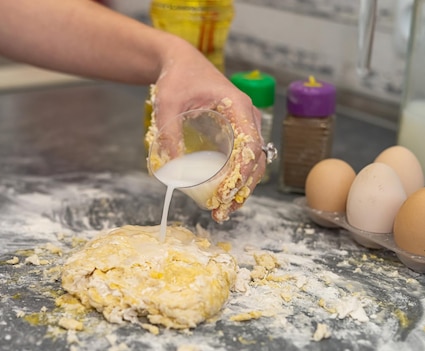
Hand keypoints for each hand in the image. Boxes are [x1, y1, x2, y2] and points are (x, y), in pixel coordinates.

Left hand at [148, 37, 267, 221]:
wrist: (181, 64)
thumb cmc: (177, 78)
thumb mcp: (168, 102)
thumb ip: (169, 133)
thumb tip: (172, 169)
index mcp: (237, 106)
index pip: (249, 146)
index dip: (240, 174)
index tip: (224, 194)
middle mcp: (246, 117)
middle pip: (256, 160)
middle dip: (243, 189)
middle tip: (222, 213)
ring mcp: (243, 126)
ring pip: (253, 163)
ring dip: (241, 189)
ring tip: (222, 212)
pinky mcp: (235, 133)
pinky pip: (242, 159)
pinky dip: (236, 179)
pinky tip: (222, 197)